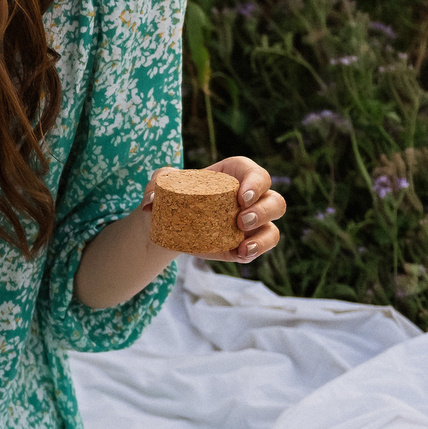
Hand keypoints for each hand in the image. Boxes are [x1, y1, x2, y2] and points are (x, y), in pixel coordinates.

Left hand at [144, 155, 285, 262]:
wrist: (166, 225)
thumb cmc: (171, 196)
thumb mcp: (163, 184)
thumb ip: (158, 183)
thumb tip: (153, 199)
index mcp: (235, 175)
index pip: (255, 174)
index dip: (255, 183)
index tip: (241, 195)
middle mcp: (250, 199)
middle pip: (274, 201)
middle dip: (264, 211)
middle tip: (241, 220)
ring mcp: (251, 224)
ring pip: (272, 228)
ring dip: (263, 237)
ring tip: (244, 246)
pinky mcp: (245, 244)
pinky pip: (260, 248)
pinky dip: (254, 253)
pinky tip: (240, 254)